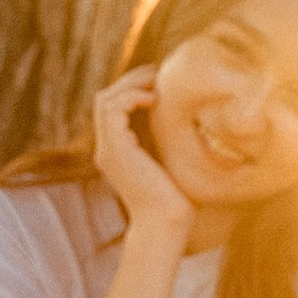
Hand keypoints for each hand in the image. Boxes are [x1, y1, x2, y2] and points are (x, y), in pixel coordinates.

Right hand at [92, 67, 193, 238]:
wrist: (167, 224)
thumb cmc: (179, 198)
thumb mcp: (173, 160)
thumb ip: (170, 140)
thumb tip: (193, 118)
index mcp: (119, 150)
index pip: (114, 107)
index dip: (133, 87)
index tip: (160, 81)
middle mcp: (108, 149)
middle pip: (105, 98)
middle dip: (131, 80)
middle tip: (158, 73)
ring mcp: (108, 150)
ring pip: (105, 100)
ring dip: (131, 84)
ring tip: (156, 83)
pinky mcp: (115, 151)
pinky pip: (112, 110)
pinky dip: (132, 97)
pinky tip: (155, 100)